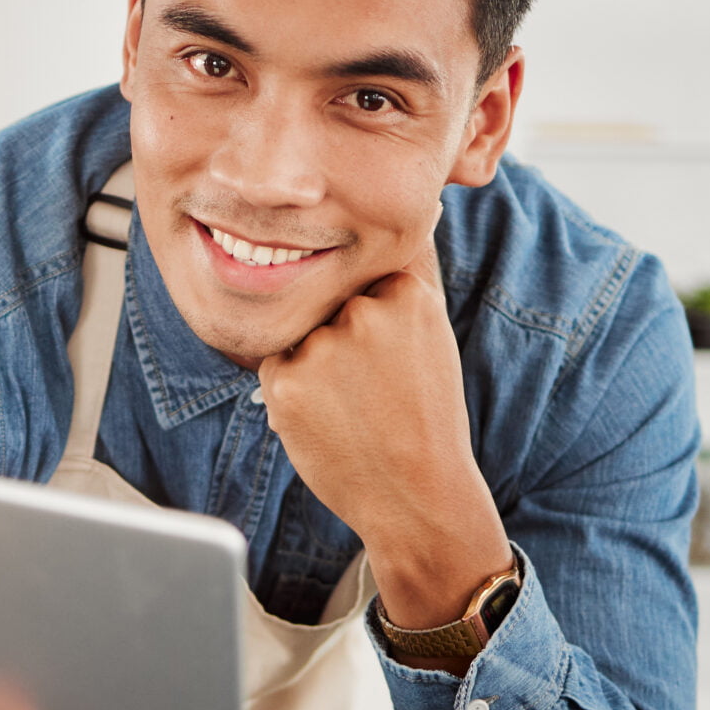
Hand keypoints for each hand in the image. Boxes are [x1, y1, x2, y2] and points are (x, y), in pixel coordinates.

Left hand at [256, 246, 513, 645]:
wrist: (416, 496)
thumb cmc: (424, 417)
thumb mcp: (432, 336)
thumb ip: (411, 275)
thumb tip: (417, 213)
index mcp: (407, 292)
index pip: (362, 277)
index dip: (371, 322)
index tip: (390, 360)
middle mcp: (364, 310)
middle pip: (326, 304)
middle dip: (340, 342)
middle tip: (373, 392)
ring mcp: (323, 345)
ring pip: (299, 335)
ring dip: (315, 365)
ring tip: (354, 409)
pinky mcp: (286, 381)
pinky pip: (276, 366)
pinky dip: (293, 392)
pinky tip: (329, 421)